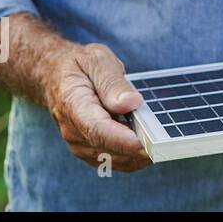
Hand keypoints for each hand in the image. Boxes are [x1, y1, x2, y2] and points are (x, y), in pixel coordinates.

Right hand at [42, 41, 150, 172]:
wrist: (56, 77)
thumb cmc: (80, 66)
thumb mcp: (97, 60)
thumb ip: (112, 82)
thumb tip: (131, 103)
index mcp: (73, 104)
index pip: (97, 128)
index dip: (122, 139)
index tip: (146, 142)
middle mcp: (72, 130)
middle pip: (107, 149)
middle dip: (137, 148)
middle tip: (166, 142)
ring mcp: (78, 144)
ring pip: (112, 159)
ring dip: (136, 154)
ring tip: (159, 139)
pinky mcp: (88, 151)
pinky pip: (113, 161)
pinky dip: (131, 157)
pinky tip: (147, 144)